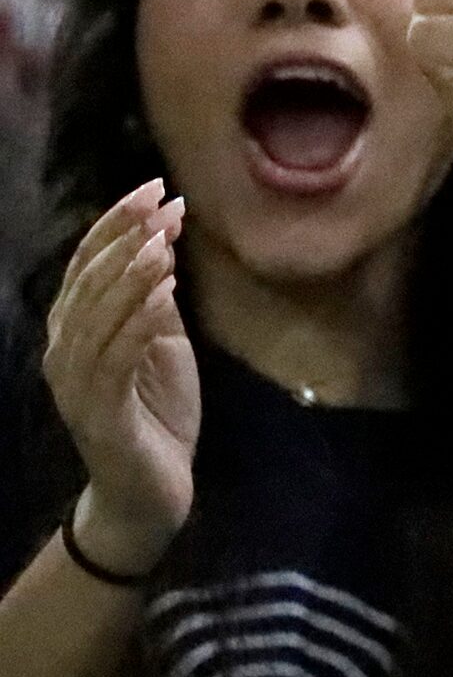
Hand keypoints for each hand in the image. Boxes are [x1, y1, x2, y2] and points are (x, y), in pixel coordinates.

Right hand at [45, 183, 199, 572]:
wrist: (150, 490)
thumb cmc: (157, 412)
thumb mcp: (162, 345)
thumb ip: (154, 301)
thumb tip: (162, 242)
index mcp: (75, 329)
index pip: (87, 263)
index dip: (117, 222)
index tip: (157, 186)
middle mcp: (63, 350)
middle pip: (87, 281)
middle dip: (125, 236)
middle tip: (164, 201)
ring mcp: (75, 382)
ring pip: (95, 315)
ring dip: (129, 273)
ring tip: (163, 239)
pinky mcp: (98, 411)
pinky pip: (114, 357)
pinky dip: (137, 321)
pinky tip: (164, 292)